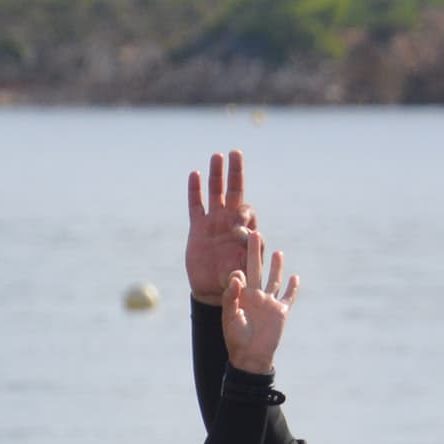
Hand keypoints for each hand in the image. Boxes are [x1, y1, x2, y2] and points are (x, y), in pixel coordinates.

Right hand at [182, 149, 253, 301]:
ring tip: (217, 156)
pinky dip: (195, 190)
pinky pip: (196, 205)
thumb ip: (239, 274)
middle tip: (236, 154)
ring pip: (216, 193)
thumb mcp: (238, 280)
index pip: (247, 216)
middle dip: (236, 173)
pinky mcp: (198, 227)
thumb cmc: (231, 284)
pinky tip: (195, 174)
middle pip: (235, 192)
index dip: (244, 216)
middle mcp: (230, 223)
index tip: (238, 229)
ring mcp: (214, 222)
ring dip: (217, 175)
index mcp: (244, 234)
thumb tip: (237, 274)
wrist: (213, 289)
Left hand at [218, 236, 297, 374]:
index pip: (239, 274)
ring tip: (277, 252)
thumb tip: (236, 276)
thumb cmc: (236, 339)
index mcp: (240, 296)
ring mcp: (269, 302)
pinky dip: (293, 288)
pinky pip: (288, 297)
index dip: (238, 265)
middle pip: (256, 269)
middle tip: (253, 233)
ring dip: (275, 266)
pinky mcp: (280, 312)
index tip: (238, 261)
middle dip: (254, 252)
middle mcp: (255, 295)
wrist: (250, 357)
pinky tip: (295, 277)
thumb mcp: (229, 317)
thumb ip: (231, 297)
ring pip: (274, 280)